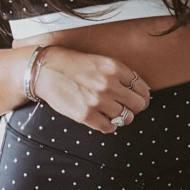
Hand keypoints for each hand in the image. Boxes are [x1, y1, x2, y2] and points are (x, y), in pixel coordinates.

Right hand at [34, 48, 150, 133]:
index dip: (143, 95)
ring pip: (126, 118)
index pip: (142, 87)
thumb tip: (139, 90)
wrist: (47, 71)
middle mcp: (108, 84)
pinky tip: (104, 119)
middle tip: (129, 108)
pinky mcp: (85, 115)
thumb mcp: (100, 61)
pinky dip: (110, 126)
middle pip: (138, 105)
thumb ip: (119, 74)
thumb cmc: (73, 65)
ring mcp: (97, 101)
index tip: (139, 99)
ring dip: (123, 118)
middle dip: (136, 108)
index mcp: (114, 68)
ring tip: (114, 114)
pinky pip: (109, 127)